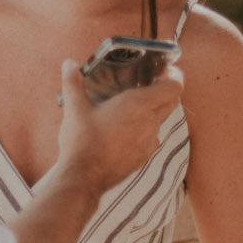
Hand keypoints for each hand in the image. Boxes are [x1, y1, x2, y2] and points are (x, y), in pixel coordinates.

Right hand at [56, 58, 183, 195]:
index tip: (165, 70)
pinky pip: (151, 137)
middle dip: (165, 90)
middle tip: (148, 83)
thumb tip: (69, 64)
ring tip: (131, 107)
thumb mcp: (74, 108)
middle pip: (171, 102)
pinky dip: (144, 130)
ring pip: (160, 120)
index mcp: (138, 105)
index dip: (174, 76)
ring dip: (152, 111)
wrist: (84, 178)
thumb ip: (72, 82)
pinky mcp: (144, 157)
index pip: (174, 87)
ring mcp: (149, 142)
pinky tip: (125, 130)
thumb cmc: (82, 141)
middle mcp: (150, 123)